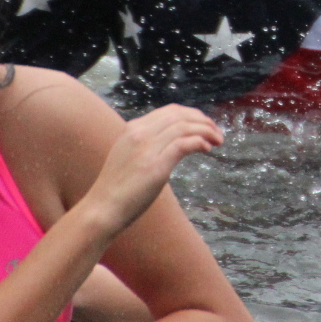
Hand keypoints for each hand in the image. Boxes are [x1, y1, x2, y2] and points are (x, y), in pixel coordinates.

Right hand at [83, 105, 221, 236]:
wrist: (102, 209)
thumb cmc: (117, 190)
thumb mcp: (129, 157)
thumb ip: (146, 146)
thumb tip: (170, 145)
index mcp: (132, 129)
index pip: (169, 111)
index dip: (191, 115)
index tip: (204, 125)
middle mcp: (139, 133)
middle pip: (179, 115)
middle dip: (202, 120)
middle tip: (217, 132)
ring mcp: (147, 148)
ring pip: (184, 127)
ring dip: (206, 131)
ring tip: (218, 140)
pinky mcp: (155, 166)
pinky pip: (183, 144)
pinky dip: (199, 142)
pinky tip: (207, 148)